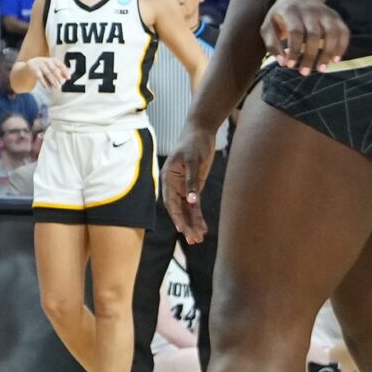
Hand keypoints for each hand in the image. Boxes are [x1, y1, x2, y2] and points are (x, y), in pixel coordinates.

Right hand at [22, 55, 70, 89]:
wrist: (32, 63)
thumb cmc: (46, 66)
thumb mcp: (53, 67)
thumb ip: (60, 72)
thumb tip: (67, 78)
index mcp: (53, 60)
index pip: (61, 65)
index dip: (65, 71)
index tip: (68, 78)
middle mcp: (47, 61)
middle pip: (54, 69)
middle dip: (58, 77)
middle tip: (62, 83)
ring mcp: (40, 64)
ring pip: (47, 73)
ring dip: (52, 81)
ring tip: (56, 87)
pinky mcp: (34, 68)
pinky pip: (39, 76)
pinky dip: (43, 82)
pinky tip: (47, 87)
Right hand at [163, 129, 217, 245]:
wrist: (200, 132)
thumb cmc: (193, 143)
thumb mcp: (192, 161)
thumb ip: (192, 181)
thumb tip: (192, 202)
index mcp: (168, 178)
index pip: (171, 202)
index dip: (176, 217)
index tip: (182, 229)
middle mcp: (174, 185)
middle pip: (178, 209)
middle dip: (185, 225)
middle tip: (193, 240)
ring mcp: (184, 187)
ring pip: (187, 210)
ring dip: (192, 224)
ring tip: (199, 239)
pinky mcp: (194, 187)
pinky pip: (195, 205)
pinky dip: (198, 216)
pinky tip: (203, 228)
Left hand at [263, 0, 349, 73]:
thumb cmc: (281, 16)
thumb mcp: (269, 26)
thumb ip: (272, 44)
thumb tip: (282, 62)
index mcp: (291, 11)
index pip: (295, 31)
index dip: (294, 49)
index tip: (290, 65)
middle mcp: (310, 11)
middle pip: (314, 34)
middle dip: (310, 55)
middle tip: (305, 72)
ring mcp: (325, 13)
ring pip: (332, 33)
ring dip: (328, 52)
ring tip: (322, 69)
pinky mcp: (336, 17)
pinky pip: (343, 31)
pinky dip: (342, 46)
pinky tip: (336, 59)